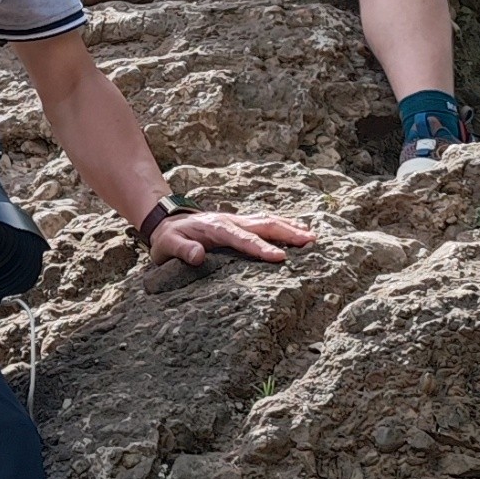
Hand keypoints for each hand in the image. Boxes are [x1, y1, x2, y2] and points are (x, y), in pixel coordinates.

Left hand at [146, 208, 314, 268]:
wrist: (167, 222)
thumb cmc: (169, 238)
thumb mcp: (167, 246)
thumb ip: (181, 250)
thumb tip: (197, 255)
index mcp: (216, 228)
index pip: (242, 239)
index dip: (261, 248)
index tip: (281, 258)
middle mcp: (231, 221)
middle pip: (263, 225)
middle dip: (288, 233)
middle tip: (311, 241)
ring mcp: (237, 220)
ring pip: (268, 221)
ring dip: (290, 227)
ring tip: (312, 236)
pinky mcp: (241, 223)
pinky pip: (265, 222)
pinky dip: (283, 225)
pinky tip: (298, 229)